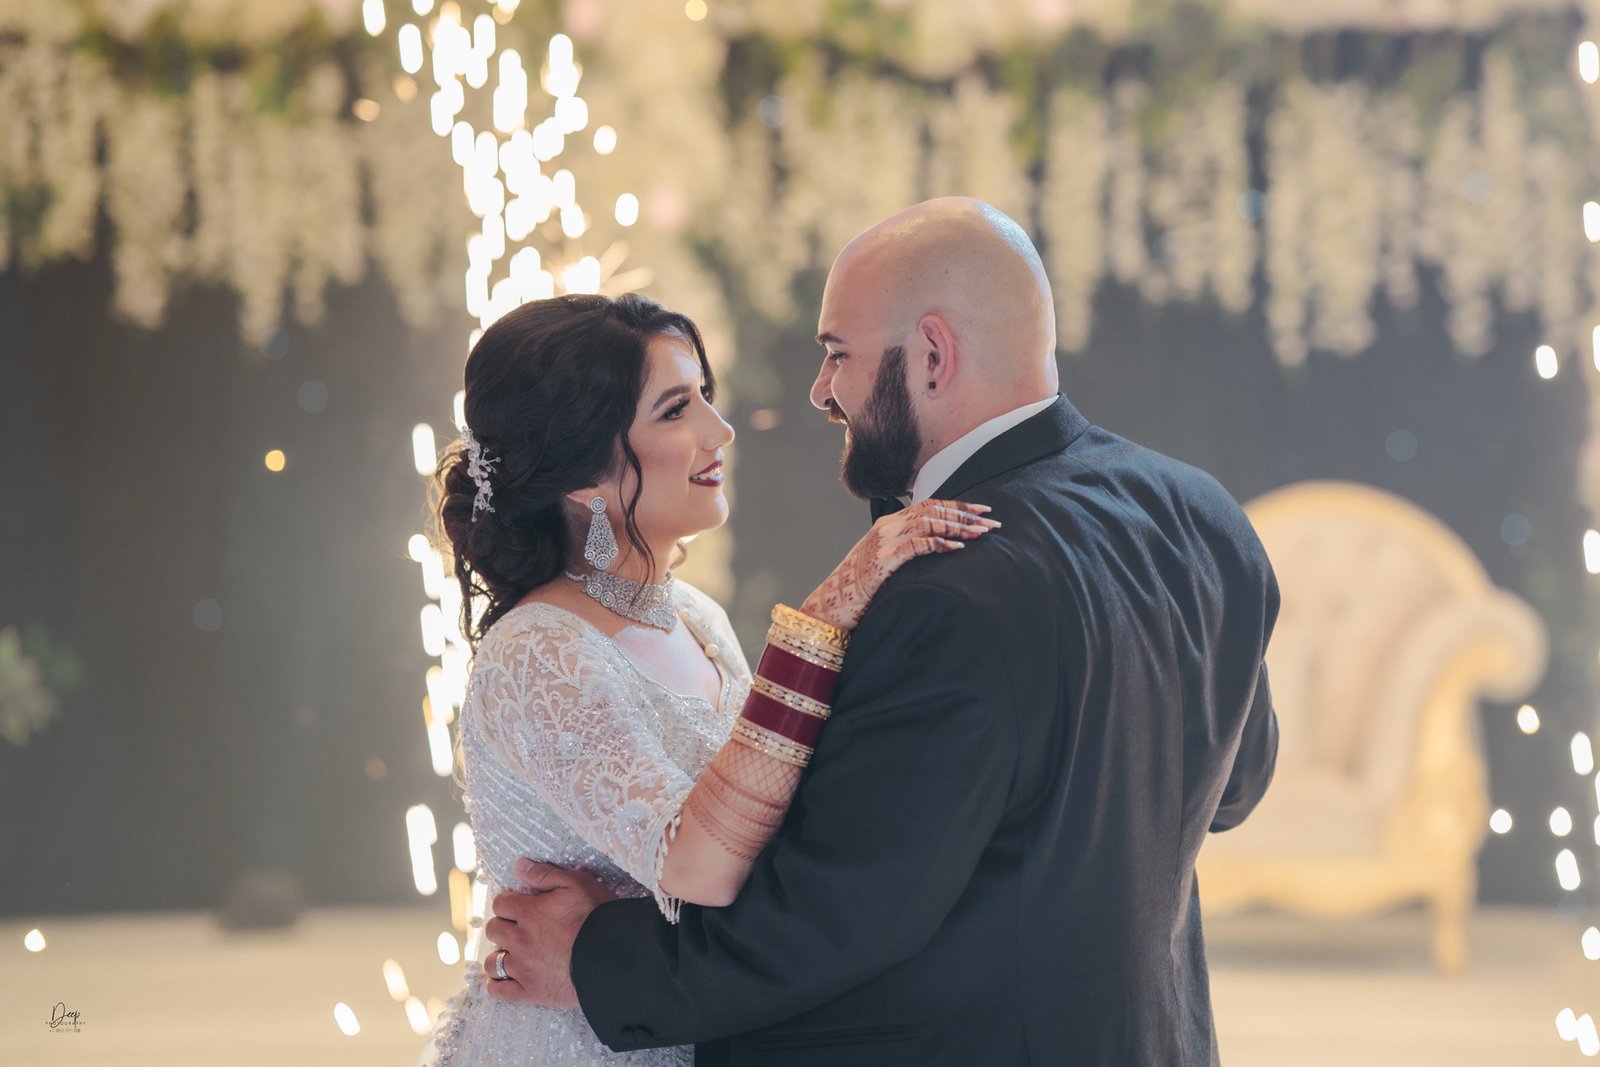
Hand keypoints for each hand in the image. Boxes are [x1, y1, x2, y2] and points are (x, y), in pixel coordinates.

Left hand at [482, 860, 618, 1008]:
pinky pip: (499, 991)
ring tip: (512, 954)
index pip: (500, 903)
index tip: (519, 906)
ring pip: (492, 962)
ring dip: (498, 956)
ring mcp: (523, 968)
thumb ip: (545, 874)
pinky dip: (497, 985)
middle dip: (503, 926)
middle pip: (493, 930)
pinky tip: (503, 980)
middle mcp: (520, 940)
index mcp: (529, 912)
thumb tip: (519, 866)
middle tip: (518, 928)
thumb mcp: (577, 884)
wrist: (614, 957)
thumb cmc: (598, 917)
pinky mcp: (531, 992)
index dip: (509, 902)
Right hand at [800, 499, 998, 630]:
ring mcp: (884, 541)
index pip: (929, 505)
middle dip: (965, 514)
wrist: (832, 606)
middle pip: (932, 510)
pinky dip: (939, 544)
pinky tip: (957, 547)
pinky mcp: (882, 559)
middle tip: (992, 521)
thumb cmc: (860, 589)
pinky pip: (916, 546)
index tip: (982, 509)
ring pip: (928, 522)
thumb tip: (937, 551)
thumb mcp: (886, 563)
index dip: (958, 505)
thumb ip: (906, 550)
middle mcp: (887, 527)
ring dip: (958, 527)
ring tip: (981, 532)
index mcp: (889, 524)